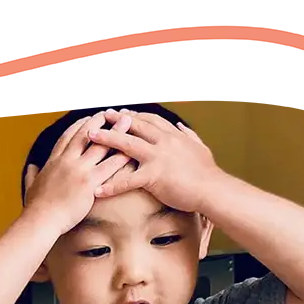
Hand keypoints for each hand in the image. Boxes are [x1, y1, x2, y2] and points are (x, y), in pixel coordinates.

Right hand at [23, 112, 135, 230]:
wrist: (41, 220)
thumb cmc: (36, 207)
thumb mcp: (30, 186)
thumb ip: (32, 175)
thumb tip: (31, 168)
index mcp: (53, 161)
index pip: (68, 136)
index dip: (80, 125)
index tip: (90, 119)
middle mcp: (67, 161)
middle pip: (86, 134)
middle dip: (99, 121)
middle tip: (112, 113)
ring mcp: (79, 170)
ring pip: (101, 145)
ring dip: (116, 131)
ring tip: (129, 122)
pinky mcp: (90, 183)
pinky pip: (111, 166)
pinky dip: (123, 156)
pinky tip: (134, 149)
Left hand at [88, 110, 225, 212]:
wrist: (213, 189)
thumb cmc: (207, 172)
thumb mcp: (200, 147)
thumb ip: (188, 135)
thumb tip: (181, 125)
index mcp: (173, 135)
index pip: (150, 120)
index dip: (134, 116)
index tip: (121, 113)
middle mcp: (164, 142)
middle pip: (135, 126)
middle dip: (116, 120)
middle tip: (100, 116)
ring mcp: (158, 157)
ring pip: (127, 144)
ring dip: (107, 139)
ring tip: (90, 136)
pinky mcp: (154, 176)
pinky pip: (128, 180)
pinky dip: (112, 185)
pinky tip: (98, 190)